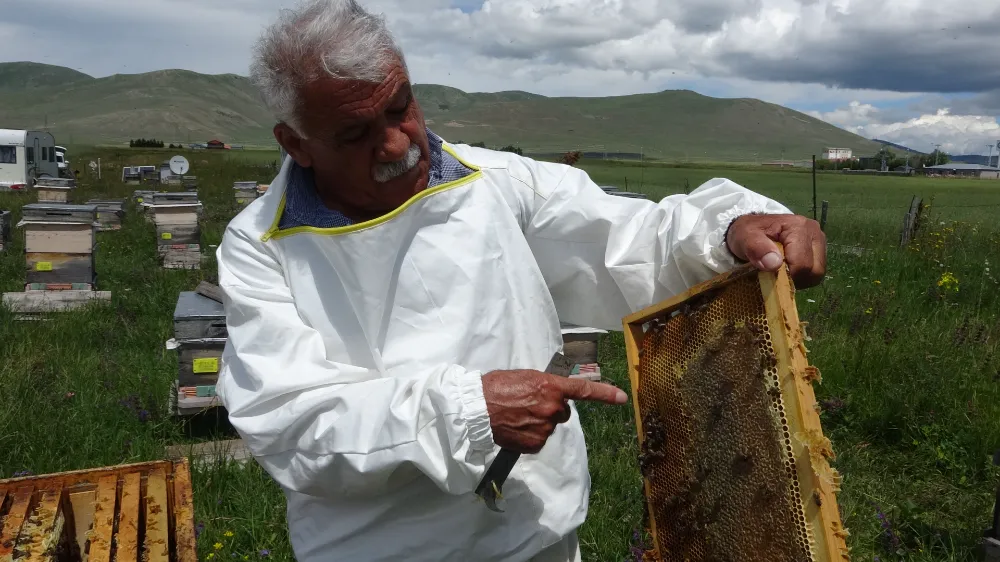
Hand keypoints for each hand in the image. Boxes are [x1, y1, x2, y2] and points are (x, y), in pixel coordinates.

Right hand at [482, 370, 627, 453]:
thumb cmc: (496, 387)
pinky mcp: (536, 443)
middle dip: (550, 409)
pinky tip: (515, 428)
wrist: (476, 408)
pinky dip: (529, 436)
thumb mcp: (525, 377)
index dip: (605, 394)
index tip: (622, 398)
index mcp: (551, 386)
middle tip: (527, 404)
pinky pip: (539, 440)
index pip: (584, 390)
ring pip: (549, 426)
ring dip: (538, 422)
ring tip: (516, 415)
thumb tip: (552, 394)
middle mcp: (552, 407)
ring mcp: (545, 427)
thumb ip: (545, 385)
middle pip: (562, 412)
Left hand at [725, 213, 825, 287]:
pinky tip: (788, 270)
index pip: (801, 263)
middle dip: (793, 277)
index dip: (786, 274)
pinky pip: (815, 274)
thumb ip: (757, 248)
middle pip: (813, 270)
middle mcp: (815, 233)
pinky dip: (802, 277)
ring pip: (816, 274)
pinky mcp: (819, 251)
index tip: (769, 272)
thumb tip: (774, 264)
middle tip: (775, 273)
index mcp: (799, 227)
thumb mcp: (744, 237)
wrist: (752, 230)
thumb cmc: (748, 233)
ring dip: (799, 279)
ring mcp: (819, 243)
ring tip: (781, 271)